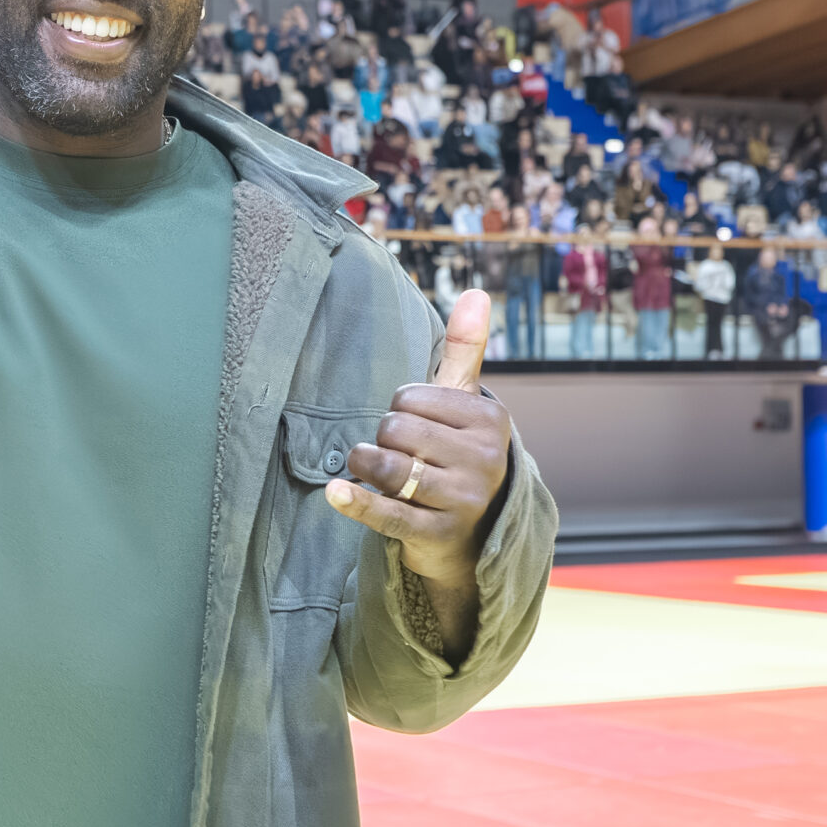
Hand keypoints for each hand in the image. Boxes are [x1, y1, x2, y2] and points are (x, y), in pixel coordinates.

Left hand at [324, 289, 512, 593]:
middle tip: (401, 457)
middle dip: (383, 441)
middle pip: (395, 429)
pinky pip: (388, 514)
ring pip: (387, 467)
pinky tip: (335, 492)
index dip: (398, 411)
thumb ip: (463, 351)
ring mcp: (465, 499)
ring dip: (366, 467)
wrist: (473, 535)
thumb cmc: (458, 457)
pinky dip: (357, 502)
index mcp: (491, 418)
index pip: (409, 397)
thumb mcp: (464, 404)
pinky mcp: (439, 534)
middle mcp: (486, 459)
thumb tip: (474, 291)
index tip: (417, 430)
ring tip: (373, 473)